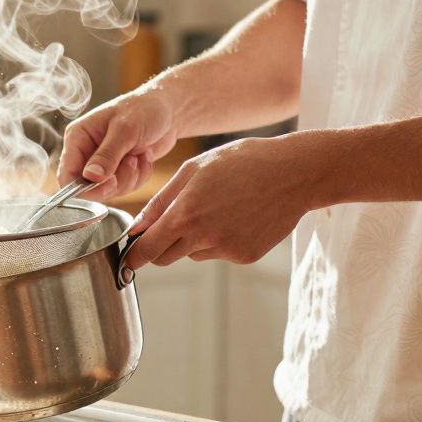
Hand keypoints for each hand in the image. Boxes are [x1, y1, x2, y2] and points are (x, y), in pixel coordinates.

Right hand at [58, 90, 179, 200]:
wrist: (169, 110)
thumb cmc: (144, 109)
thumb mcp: (125, 130)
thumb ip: (107, 155)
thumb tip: (90, 177)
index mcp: (78, 137)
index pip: (66, 175)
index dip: (84, 187)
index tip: (109, 184)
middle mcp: (86, 152)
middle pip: (89, 187)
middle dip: (115, 180)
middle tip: (131, 161)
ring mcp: (103, 163)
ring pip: (109, 190)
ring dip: (130, 177)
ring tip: (139, 154)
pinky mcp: (119, 171)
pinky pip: (125, 188)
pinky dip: (139, 177)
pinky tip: (145, 157)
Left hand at [124, 136, 320, 268]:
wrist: (294, 172)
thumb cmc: (242, 162)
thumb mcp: (193, 170)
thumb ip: (160, 202)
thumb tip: (137, 228)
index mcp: (186, 214)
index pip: (147, 250)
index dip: (134, 256)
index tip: (128, 258)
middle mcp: (204, 237)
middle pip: (166, 257)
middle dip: (161, 245)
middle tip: (173, 223)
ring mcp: (227, 250)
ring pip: (193, 253)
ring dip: (193, 239)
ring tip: (217, 208)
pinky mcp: (245, 256)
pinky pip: (218, 253)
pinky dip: (219, 240)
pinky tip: (236, 216)